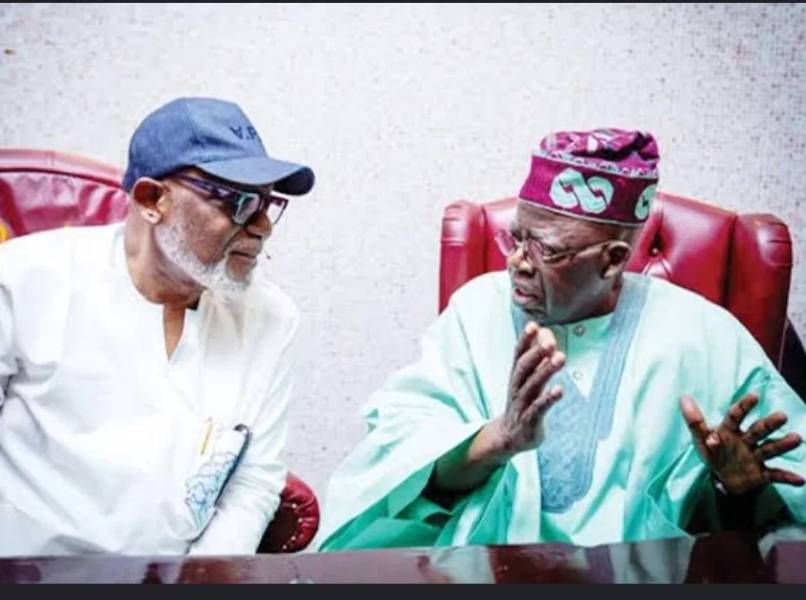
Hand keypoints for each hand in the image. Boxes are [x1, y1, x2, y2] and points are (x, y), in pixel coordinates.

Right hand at [492, 322, 564, 454]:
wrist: (510, 436)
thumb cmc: (524, 402)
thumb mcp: (529, 379)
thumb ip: (537, 357)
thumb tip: (546, 332)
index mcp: (516, 376)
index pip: (519, 354)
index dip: (525, 340)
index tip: (533, 325)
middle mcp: (516, 387)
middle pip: (523, 367)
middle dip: (536, 353)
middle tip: (550, 341)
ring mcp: (522, 404)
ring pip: (532, 386)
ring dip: (545, 371)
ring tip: (560, 358)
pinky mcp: (529, 421)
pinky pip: (538, 409)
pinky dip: (547, 399)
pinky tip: (559, 390)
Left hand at [680, 393, 803, 494]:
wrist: (723, 480)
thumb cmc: (713, 453)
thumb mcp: (700, 438)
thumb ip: (694, 420)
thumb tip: (683, 397)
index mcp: (730, 431)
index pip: (736, 416)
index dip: (744, 406)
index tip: (754, 395)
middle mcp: (746, 441)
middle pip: (758, 431)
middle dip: (769, 424)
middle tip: (781, 415)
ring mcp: (755, 457)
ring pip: (769, 449)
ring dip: (782, 445)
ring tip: (796, 438)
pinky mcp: (761, 474)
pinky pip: (776, 475)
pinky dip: (787, 477)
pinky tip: (800, 479)